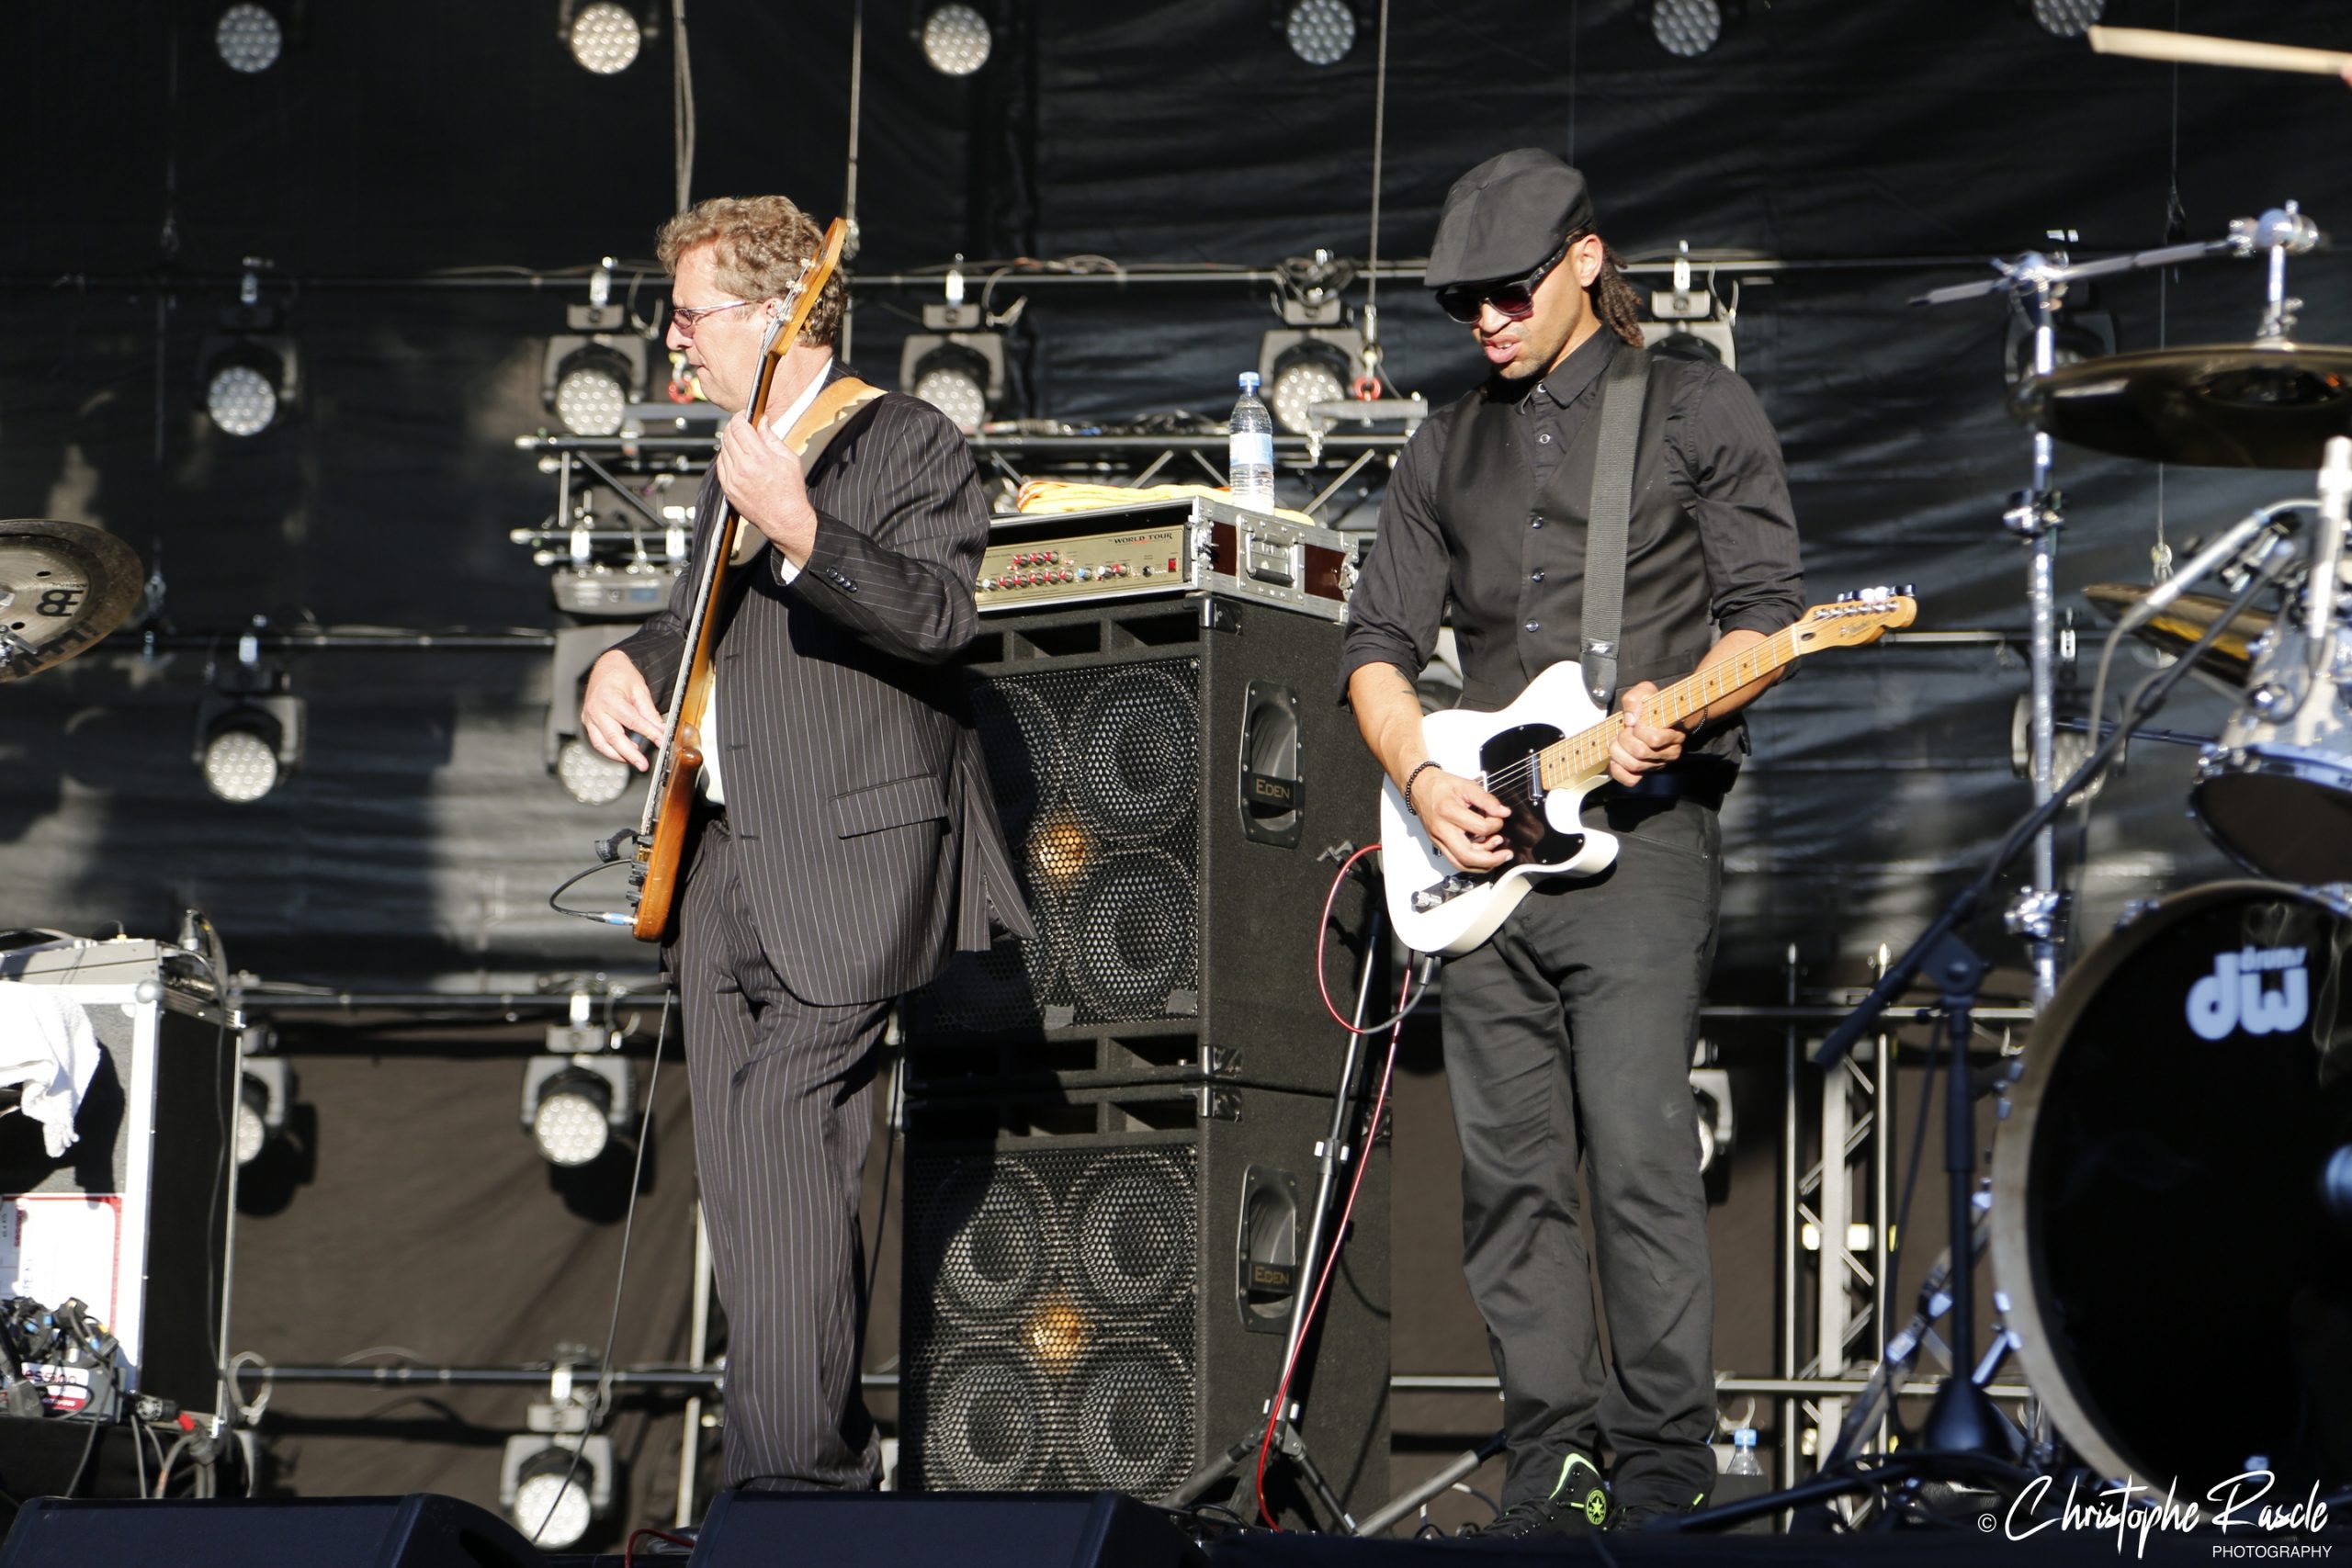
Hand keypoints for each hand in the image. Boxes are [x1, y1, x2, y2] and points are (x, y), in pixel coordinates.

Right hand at [579, 649, 667, 771]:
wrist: (606, 666)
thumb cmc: (621, 674)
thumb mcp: (640, 690)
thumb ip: (649, 712)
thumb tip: (660, 730)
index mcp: (609, 698)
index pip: (632, 721)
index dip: (648, 733)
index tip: (660, 741)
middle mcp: (596, 709)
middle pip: (614, 737)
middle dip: (630, 754)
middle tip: (643, 764)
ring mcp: (589, 717)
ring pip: (602, 744)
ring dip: (619, 755)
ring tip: (635, 761)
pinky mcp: (587, 722)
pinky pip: (597, 741)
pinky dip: (609, 750)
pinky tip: (623, 754)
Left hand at [714, 412, 817, 562]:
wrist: (785, 519)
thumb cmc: (791, 491)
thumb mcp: (789, 459)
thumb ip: (772, 438)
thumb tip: (763, 422)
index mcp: (759, 457)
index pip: (740, 427)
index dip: (740, 417)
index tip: (744, 415)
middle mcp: (743, 467)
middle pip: (728, 436)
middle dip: (734, 426)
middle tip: (741, 425)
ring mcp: (733, 479)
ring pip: (722, 449)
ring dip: (729, 441)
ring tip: (740, 441)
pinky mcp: (728, 489)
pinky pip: (720, 466)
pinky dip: (725, 456)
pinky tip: (735, 456)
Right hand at [1413, 769, 1512, 872]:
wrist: (1420, 788)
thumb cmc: (1441, 786)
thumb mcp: (1467, 786)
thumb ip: (1487, 800)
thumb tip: (1503, 812)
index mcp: (1448, 811)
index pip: (1479, 828)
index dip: (1495, 825)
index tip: (1500, 818)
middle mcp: (1442, 829)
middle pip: (1467, 856)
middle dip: (1491, 859)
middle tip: (1505, 854)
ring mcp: (1438, 840)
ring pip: (1461, 864)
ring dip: (1482, 865)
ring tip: (1497, 857)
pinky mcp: (1439, 845)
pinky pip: (1456, 861)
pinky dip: (1473, 862)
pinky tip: (1484, 855)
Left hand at [1608, 680, 1687, 786]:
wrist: (1656, 717)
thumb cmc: (1652, 705)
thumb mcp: (1645, 693)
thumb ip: (1635, 700)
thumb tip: (1630, 720)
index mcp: (1674, 733)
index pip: (1654, 740)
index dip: (1639, 730)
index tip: (1637, 722)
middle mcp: (1670, 752)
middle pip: (1640, 753)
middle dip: (1624, 740)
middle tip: (1624, 731)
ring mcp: (1657, 764)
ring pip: (1634, 765)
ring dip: (1618, 753)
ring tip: (1617, 741)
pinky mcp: (1646, 772)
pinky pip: (1632, 780)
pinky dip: (1619, 772)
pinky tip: (1615, 760)